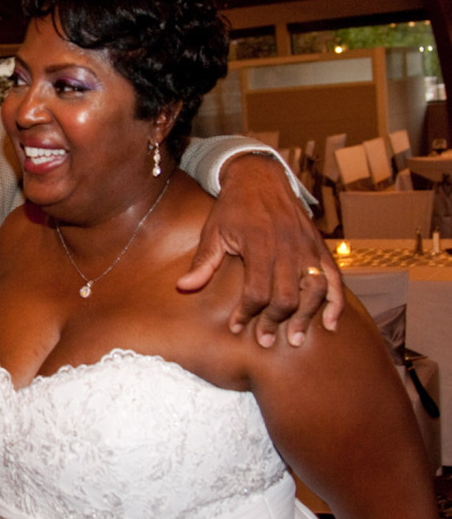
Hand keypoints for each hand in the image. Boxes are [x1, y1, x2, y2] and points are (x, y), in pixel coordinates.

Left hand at [177, 153, 342, 346]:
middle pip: (286, 297)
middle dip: (274, 323)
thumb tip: (183, 287)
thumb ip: (203, 262)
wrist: (260, 178)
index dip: (246, 314)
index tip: (236, 326)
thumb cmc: (233, 208)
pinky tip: (330, 323)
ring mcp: (307, 248)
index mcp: (259, 245)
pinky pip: (335, 278)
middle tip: (263, 340)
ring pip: (313, 291)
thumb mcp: (213, 231)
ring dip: (306, 318)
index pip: (256, 292)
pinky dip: (336, 302)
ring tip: (295, 339)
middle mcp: (287, 248)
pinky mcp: (320, 247)